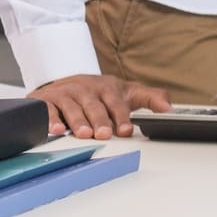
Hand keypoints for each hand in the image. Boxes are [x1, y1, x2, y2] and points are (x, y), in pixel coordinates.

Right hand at [29, 74, 168, 138]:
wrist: (63, 82)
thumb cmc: (99, 92)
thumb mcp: (126, 91)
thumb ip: (151, 98)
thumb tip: (170, 109)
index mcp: (108, 87)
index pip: (117, 102)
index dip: (122, 116)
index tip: (126, 130)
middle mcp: (87, 89)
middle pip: (95, 106)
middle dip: (100, 120)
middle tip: (104, 134)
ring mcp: (66, 94)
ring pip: (73, 108)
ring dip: (78, 121)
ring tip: (84, 134)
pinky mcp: (46, 100)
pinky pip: (48, 111)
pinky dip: (51, 120)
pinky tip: (56, 130)